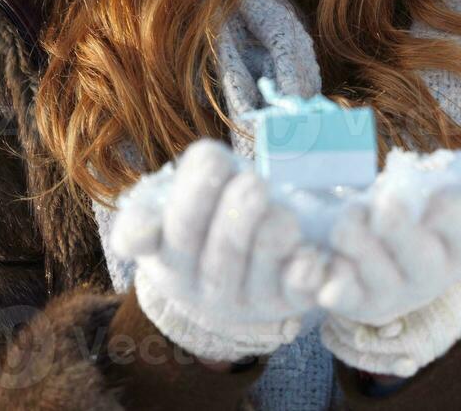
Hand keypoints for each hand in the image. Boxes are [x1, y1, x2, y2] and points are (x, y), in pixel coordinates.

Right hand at [111, 138, 327, 360]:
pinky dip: (304, 275)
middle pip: (220, 252)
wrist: (231, 263)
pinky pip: (296, 294)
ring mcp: (247, 297)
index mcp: (167, 254)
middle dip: (238, 216)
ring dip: (270, 240)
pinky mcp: (286, 301)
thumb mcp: (165, 204)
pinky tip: (310, 255)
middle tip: (253, 184)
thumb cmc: (198, 216)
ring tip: (282, 212)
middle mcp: (204, 284)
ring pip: (259, 272)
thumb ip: (149, 206)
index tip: (214, 158)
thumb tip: (150, 224)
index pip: (171, 232)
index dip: (191, 199)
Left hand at [318, 148, 460, 376]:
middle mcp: (424, 275)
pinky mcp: (344, 293)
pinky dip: (317, 279)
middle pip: (419, 260)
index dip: (460, 216)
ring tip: (346, 216)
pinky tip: (309, 263)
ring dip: (358, 246)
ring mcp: (383, 288)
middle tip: (390, 199)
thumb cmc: (426, 205)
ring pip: (371, 274)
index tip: (457, 191)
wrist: (368, 226)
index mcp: (457, 246)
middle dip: (405, 231)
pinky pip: (331, 290)